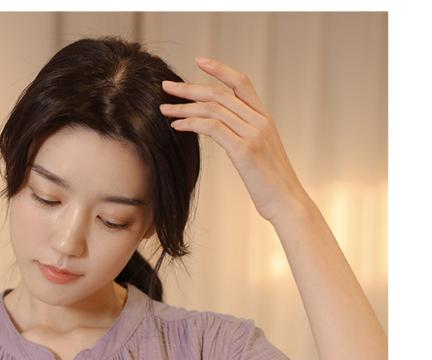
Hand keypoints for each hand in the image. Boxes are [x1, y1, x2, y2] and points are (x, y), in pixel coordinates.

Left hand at [160, 57, 310, 222]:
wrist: (288, 204)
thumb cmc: (272, 186)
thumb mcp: (260, 156)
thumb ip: (246, 139)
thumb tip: (227, 136)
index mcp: (265, 119)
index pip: (242, 82)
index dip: (220, 69)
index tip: (199, 62)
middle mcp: (260, 121)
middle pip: (220, 93)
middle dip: (190, 88)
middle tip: (167, 86)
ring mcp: (253, 134)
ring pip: (213, 109)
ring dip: (184, 107)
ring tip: (164, 109)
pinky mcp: (244, 150)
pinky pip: (212, 128)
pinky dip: (191, 124)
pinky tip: (176, 127)